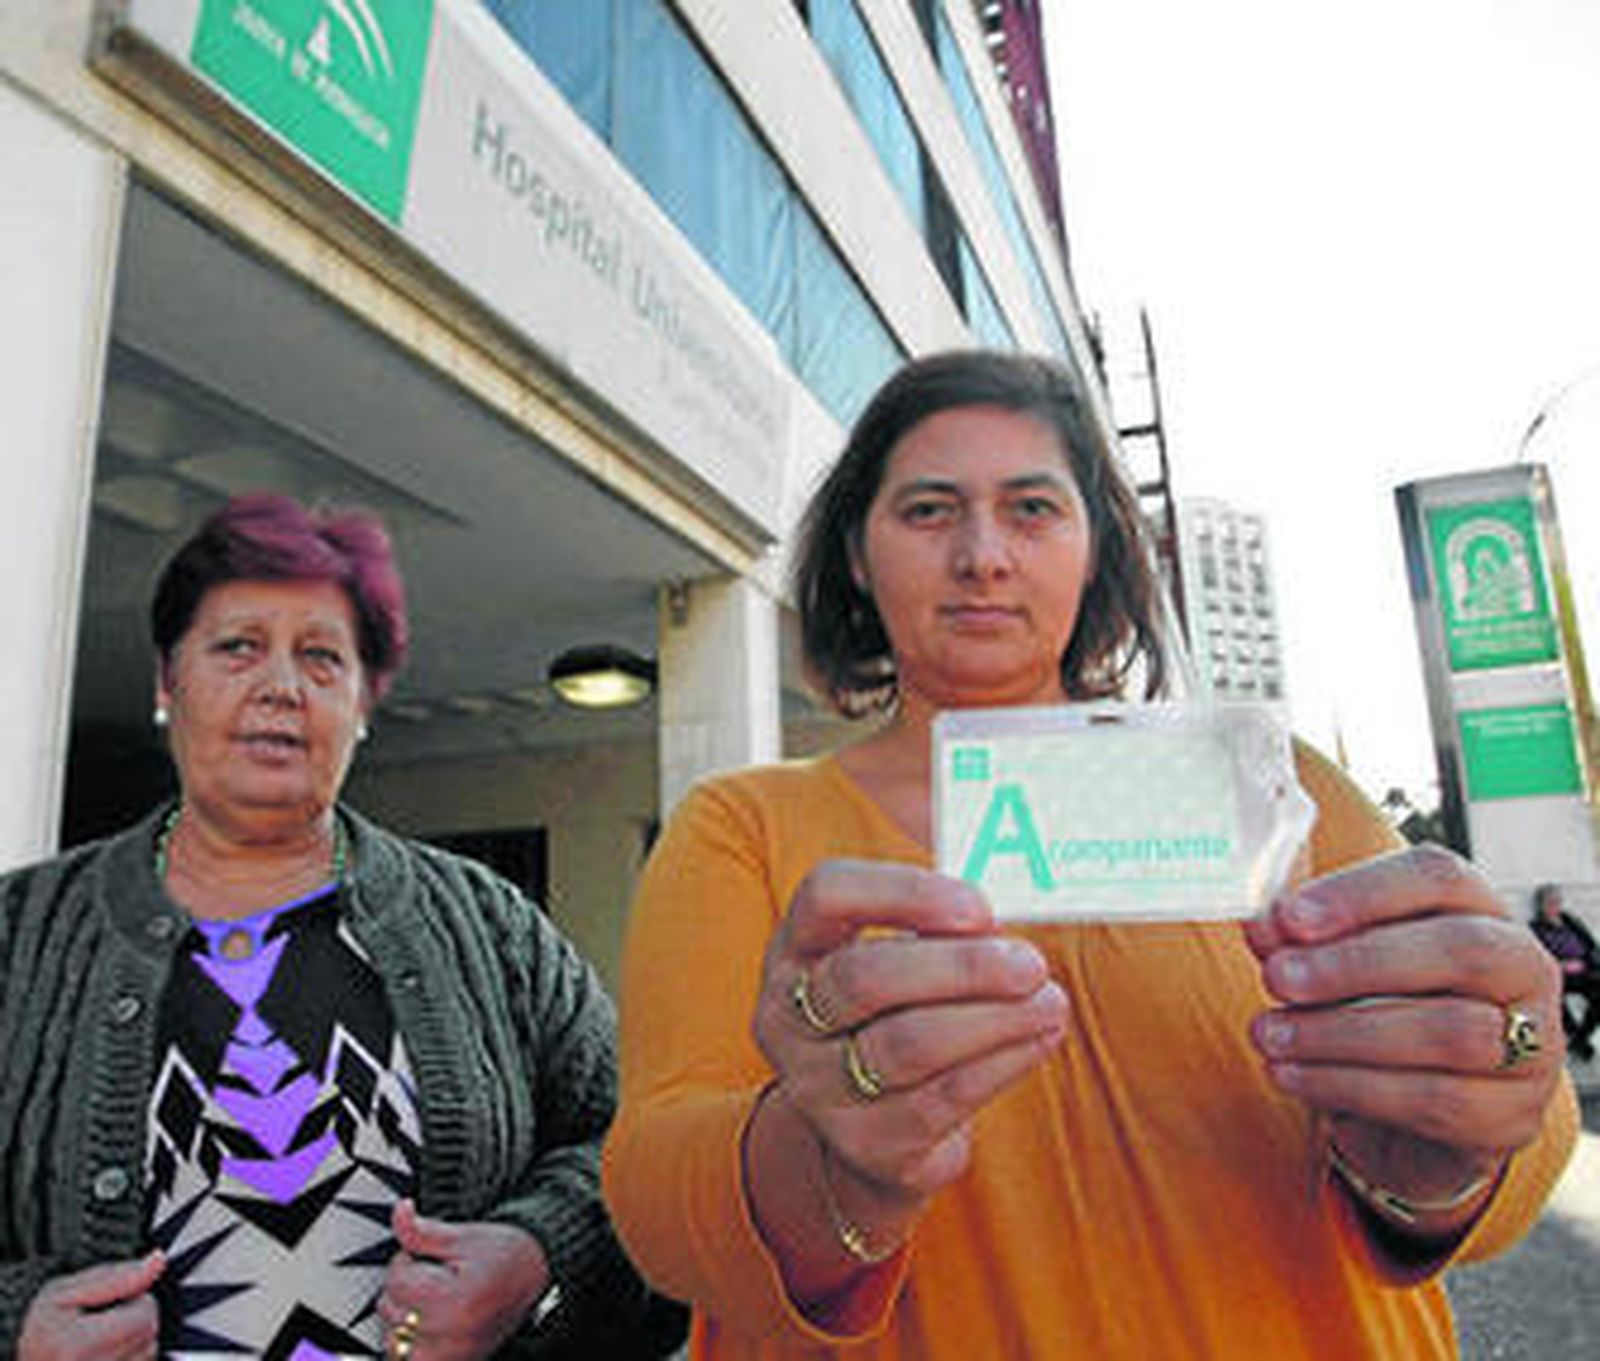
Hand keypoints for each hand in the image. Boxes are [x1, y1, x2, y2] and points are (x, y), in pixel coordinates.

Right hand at [18, 1254, 163, 1360]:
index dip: (134, 1299)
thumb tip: (158, 1261)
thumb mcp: (63, 1292)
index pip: (146, 1314)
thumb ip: (115, 1277)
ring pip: (149, 1352)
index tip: (109, 1304)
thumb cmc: (40, 1330)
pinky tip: (106, 1353)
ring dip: (134, 1340)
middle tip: (102, 1321)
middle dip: (135, 1319)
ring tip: (102, 1339)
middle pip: (150, 1333)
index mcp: (78, 1346)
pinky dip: (131, 1356)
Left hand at [378, 1201, 550, 1359]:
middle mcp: (453, 1337)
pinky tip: (426, 1323)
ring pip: (393, 1341)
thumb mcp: (466, 1235)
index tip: (426, 1256)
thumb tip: (399, 1212)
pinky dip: (408, 1344)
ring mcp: (453, 1357)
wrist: (536, 1276)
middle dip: (402, 1288)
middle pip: (391, 1311)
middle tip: (431, 1275)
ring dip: (400, 1318)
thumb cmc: (507, 1254)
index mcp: (457, 1302)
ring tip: (428, 1298)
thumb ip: (423, 1230)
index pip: (397, 1283)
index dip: (405, 1260)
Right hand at [753, 859, 1067, 1214]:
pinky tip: (1040, 1039)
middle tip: (1031, 963)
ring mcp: (816, 1085)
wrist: (872, 1129)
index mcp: (795, 947)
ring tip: (1051, 1001)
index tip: (980, 906)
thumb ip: (942, 925)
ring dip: (993, 1019)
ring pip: (905, 1045)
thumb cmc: (899, 1013)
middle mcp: (787, 1015)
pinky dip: (1001, 1064)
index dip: (903, 892)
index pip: (827, 895)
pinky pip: (940, 1100)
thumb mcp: (901, 957)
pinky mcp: (864, 1142)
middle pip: (865, 978)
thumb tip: (1007, 913)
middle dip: (960, 968)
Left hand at [1246, 845, 1564, 1215]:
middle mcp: (1522, 968)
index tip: (1290, 917)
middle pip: (1459, 949)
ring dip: (1342, 1033)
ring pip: (1449, 1032)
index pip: (1438, 876)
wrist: (1411, 1112)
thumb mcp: (1336, 964)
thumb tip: (1264, 925)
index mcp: (1478, 908)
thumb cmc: (1376, 1009)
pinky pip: (1434, 1100)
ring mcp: (1534, 1046)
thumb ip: (1301, 941)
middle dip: (1356, 963)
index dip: (1363, 892)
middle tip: (1277, 979)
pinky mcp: (1511, 1115)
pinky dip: (1349, 1086)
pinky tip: (1293, 1076)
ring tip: (1271, 1034)